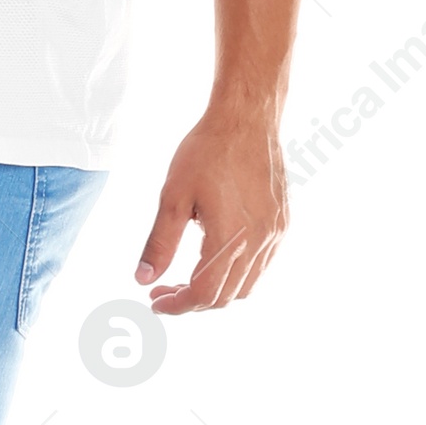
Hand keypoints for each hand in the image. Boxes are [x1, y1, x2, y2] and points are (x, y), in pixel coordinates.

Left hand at [134, 110, 287, 313]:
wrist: (246, 119)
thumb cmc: (206, 152)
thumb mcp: (172, 197)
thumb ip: (159, 243)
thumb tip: (143, 279)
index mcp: (230, 237)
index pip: (203, 293)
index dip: (177, 305)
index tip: (154, 300)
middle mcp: (259, 241)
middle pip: (226, 296)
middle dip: (192, 301)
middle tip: (164, 289)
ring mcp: (275, 233)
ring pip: (247, 286)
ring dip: (216, 291)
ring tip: (187, 279)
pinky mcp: (282, 223)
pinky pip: (261, 265)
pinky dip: (237, 275)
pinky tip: (215, 259)